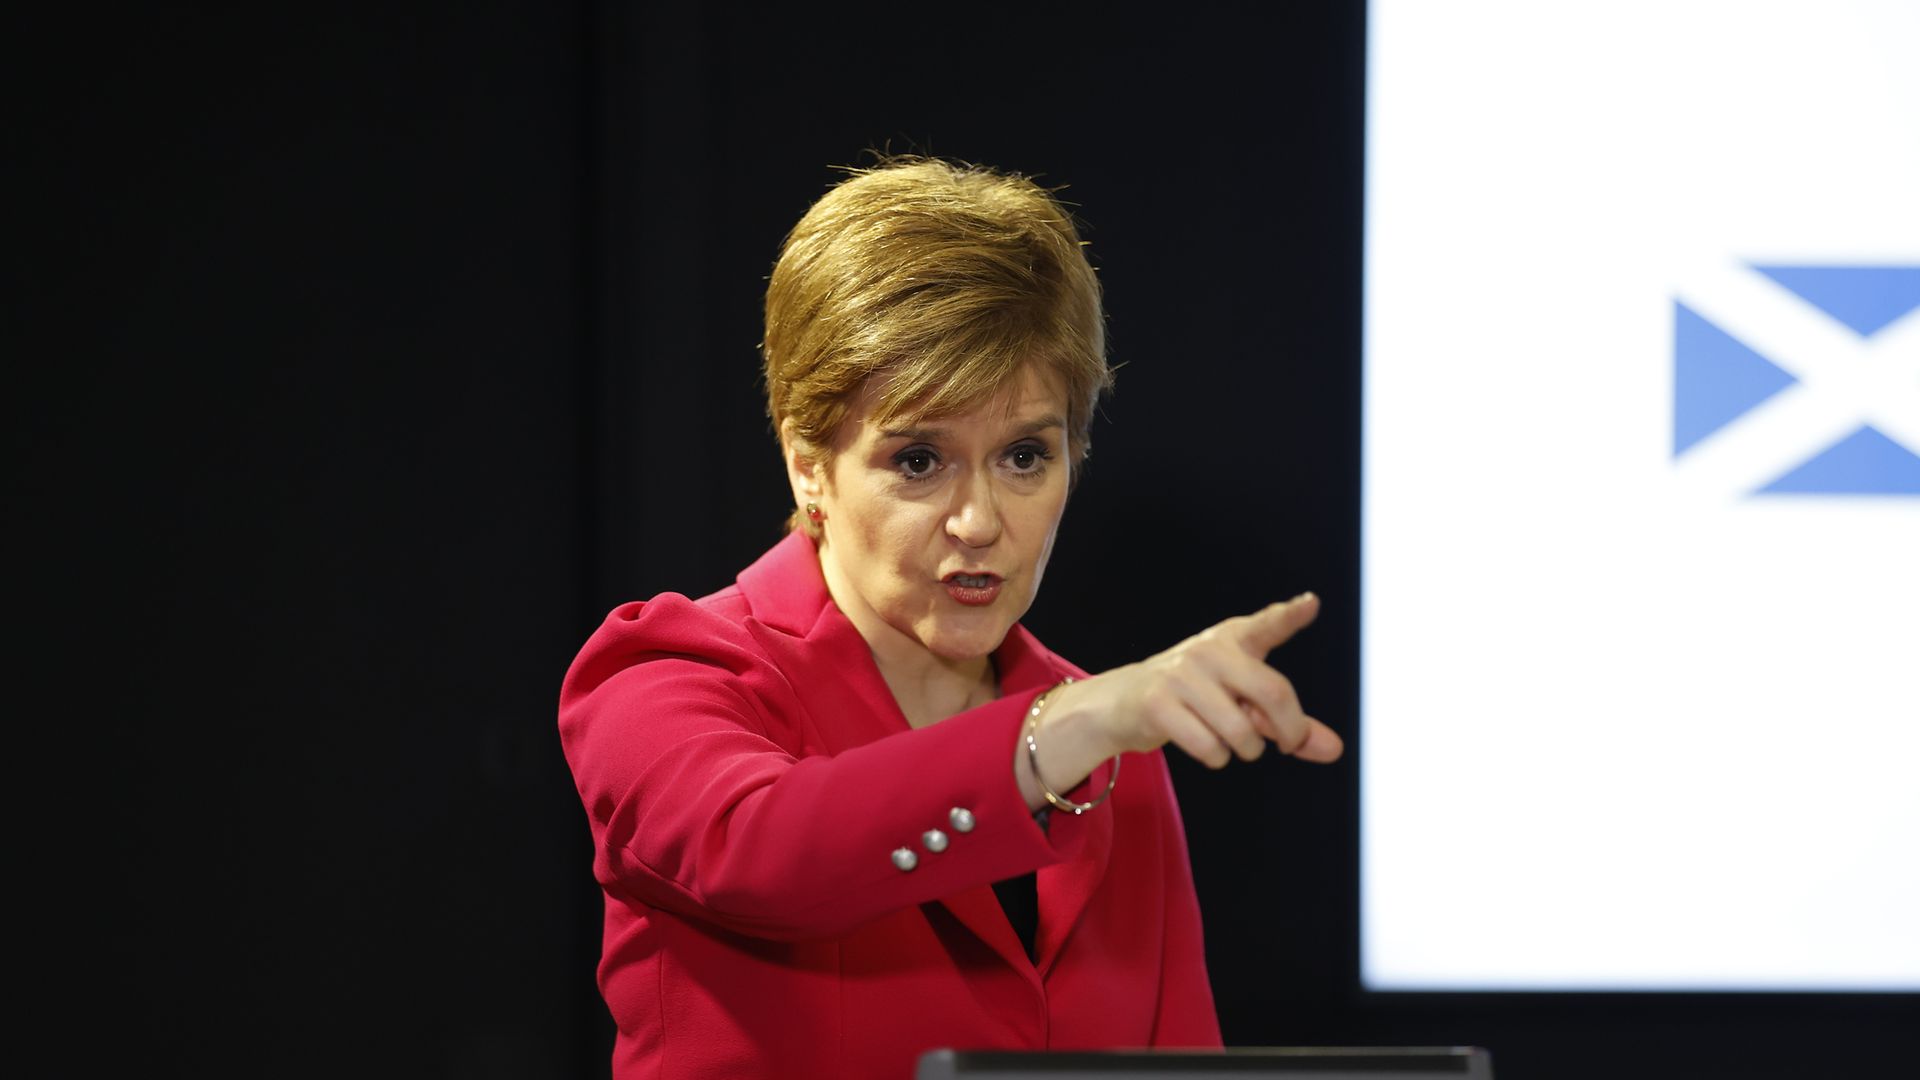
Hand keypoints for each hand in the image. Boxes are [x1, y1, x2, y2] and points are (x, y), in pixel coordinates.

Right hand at [1038, 594, 1341, 779]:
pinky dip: (1215, 757)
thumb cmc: (1196, 698)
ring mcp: (1182, 674)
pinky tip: (1204, 745)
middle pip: (1273, 692)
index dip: (1290, 615)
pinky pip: (1210, 747)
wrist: (1124, 702)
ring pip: (1242, 733)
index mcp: (1234, 640)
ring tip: (1227, 740)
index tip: (1311, 604)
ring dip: (1244, 750)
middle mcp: (1210, 650)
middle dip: (1290, 730)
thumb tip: (1333, 749)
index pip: (1267, 625)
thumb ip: (1291, 724)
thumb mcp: (1244, 703)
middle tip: (1287, 744)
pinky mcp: (1159, 703)